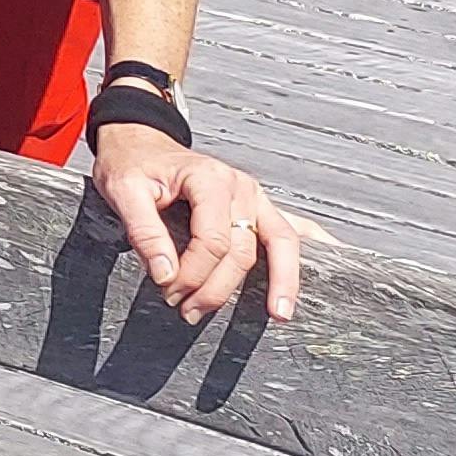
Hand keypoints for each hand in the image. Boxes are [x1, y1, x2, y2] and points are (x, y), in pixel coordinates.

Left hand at [93, 128, 314, 325]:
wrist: (139, 140)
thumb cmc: (131, 164)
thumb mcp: (122, 190)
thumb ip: (143, 231)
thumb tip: (166, 274)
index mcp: (210, 179)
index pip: (213, 240)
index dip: (193, 272)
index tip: (169, 291)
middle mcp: (241, 187)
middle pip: (244, 250)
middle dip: (219, 287)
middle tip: (189, 311)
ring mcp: (255, 197)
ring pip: (280, 243)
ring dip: (282, 281)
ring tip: (279, 315)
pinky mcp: (258, 206)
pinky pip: (293, 228)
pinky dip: (315, 246)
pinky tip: (333, 261)